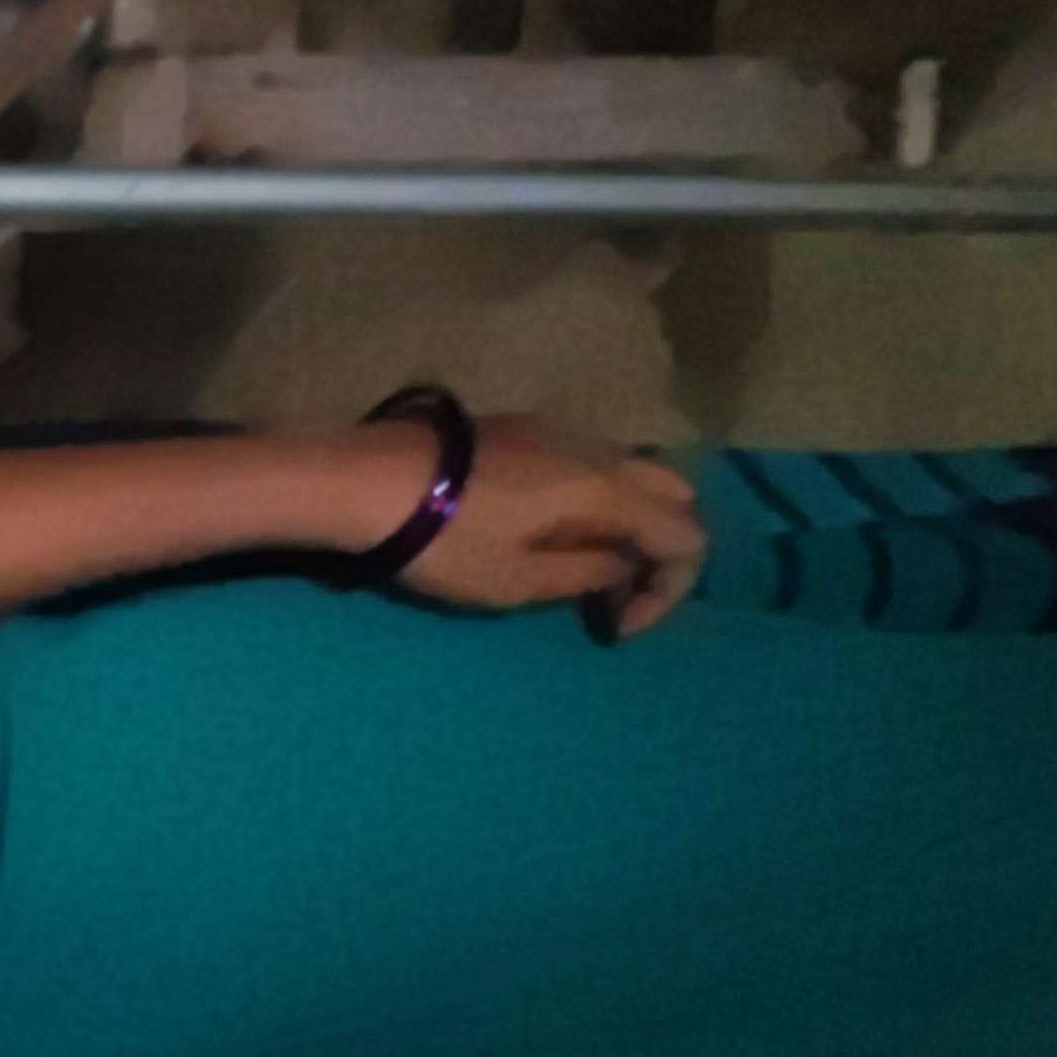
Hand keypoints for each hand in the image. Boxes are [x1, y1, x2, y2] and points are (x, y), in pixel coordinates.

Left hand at [351, 416, 708, 637]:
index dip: (668, 591)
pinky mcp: (529, 430)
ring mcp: (564, 432)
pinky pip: (592, 464)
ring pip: (633, 476)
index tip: (615, 627)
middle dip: (659, 552)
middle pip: (673, 497)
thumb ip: (585, 574)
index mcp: (608, 489)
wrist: (370, 479)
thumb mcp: (517, 581)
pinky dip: (598, 502)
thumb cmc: (446, 542)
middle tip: (611, 597)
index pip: (687, 536)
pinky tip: (553, 533)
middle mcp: (601, 450)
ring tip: (580, 571)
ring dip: (628, 525)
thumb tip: (621, 566)